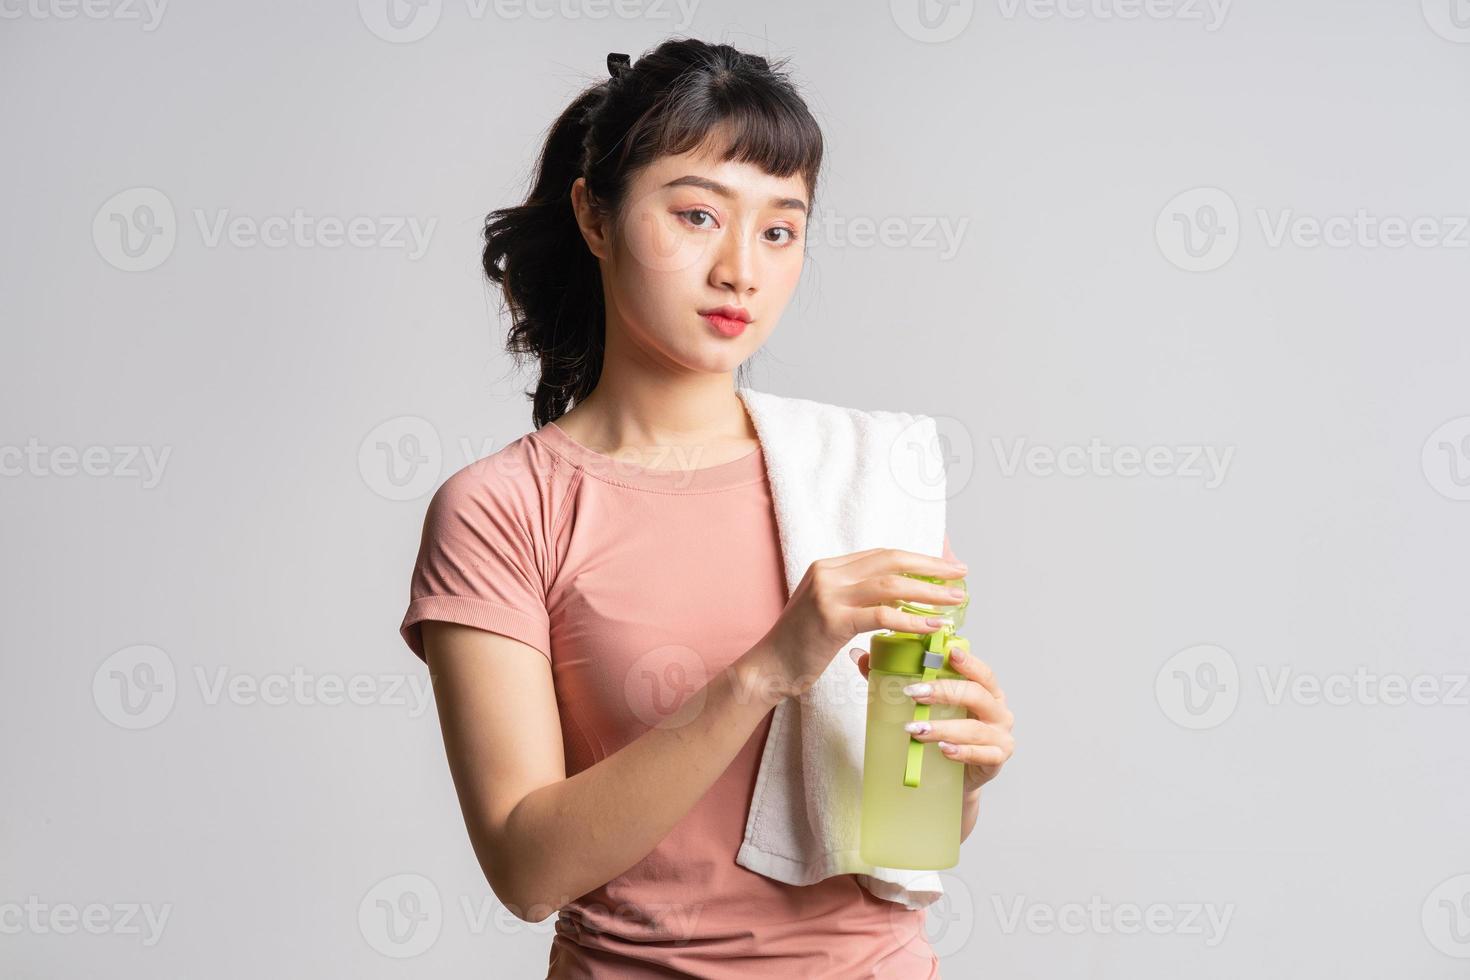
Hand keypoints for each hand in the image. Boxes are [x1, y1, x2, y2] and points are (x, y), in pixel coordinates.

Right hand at [756, 548, 969, 699]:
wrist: (769, 668)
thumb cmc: (801, 646)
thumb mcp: (828, 610)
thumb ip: (857, 597)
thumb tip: (901, 596)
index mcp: (828, 567)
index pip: (881, 554)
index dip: (917, 558)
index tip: (945, 566)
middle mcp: (828, 573)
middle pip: (891, 560)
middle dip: (931, 567)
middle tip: (961, 574)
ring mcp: (828, 594)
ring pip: (891, 584)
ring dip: (929, 591)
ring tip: (956, 600)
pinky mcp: (832, 619)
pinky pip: (883, 615)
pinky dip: (912, 618)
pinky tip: (932, 625)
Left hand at [852, 641, 1013, 792]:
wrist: (957, 778)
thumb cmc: (946, 733)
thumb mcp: (927, 706)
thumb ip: (896, 680)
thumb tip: (861, 657)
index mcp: (987, 691)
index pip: (981, 672)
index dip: (967, 662)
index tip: (947, 653)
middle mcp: (998, 711)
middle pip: (976, 694)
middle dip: (944, 692)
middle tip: (914, 694)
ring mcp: (1000, 736)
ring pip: (974, 728)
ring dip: (943, 727)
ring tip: (915, 729)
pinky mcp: (997, 760)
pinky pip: (982, 754)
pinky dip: (961, 751)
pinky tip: (943, 749)